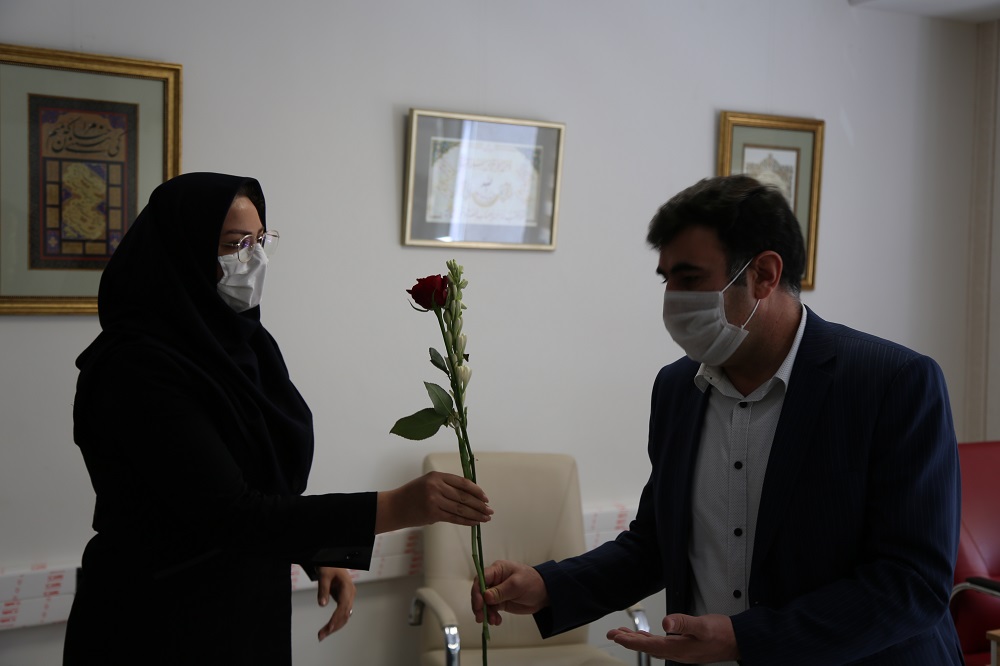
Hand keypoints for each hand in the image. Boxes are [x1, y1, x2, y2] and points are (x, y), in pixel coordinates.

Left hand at [316, 567, 355, 640]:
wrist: (333, 561)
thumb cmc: (329, 566)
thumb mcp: (324, 575)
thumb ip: (323, 589)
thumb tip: (322, 605)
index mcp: (348, 587)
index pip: (343, 606)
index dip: (336, 618)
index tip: (329, 628)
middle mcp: (350, 594)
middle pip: (345, 614)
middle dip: (334, 626)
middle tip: (321, 636)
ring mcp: (348, 597)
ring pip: (345, 616)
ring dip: (335, 626)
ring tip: (322, 635)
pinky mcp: (344, 599)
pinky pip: (342, 613)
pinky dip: (336, 621)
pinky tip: (328, 628)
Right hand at [375, 471, 492, 533]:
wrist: (395, 507)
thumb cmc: (413, 494)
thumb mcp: (428, 482)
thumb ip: (446, 486)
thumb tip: (470, 495)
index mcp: (437, 476)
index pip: (463, 483)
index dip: (476, 490)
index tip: (485, 498)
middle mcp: (436, 486)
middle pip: (464, 497)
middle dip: (479, 505)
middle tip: (490, 510)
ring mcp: (434, 500)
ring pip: (461, 509)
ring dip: (476, 515)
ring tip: (485, 518)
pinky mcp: (432, 514)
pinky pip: (454, 518)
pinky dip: (466, 521)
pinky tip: (474, 523)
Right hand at [471, 559, 548, 624]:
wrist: (544, 594)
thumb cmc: (532, 582)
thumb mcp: (517, 585)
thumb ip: (500, 591)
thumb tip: (485, 596)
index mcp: (497, 570)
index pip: (481, 578)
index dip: (477, 591)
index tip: (478, 604)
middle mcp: (494, 580)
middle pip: (479, 592)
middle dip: (478, 605)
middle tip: (481, 617)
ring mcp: (496, 592)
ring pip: (484, 603)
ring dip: (486, 613)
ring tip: (493, 621)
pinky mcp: (500, 602)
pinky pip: (491, 609)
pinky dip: (492, 616)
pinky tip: (497, 621)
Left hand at [607, 613, 738, 662]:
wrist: (738, 641)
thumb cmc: (722, 633)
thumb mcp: (703, 625)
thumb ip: (684, 623)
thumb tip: (665, 622)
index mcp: (678, 649)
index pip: (649, 645)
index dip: (630, 640)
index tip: (616, 635)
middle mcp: (677, 653)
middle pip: (647, 647)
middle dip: (628, 641)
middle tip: (612, 634)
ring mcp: (681, 651)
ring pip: (653, 646)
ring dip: (637, 640)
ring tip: (622, 634)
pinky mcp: (685, 647)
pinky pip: (662, 645)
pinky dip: (650, 640)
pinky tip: (646, 636)